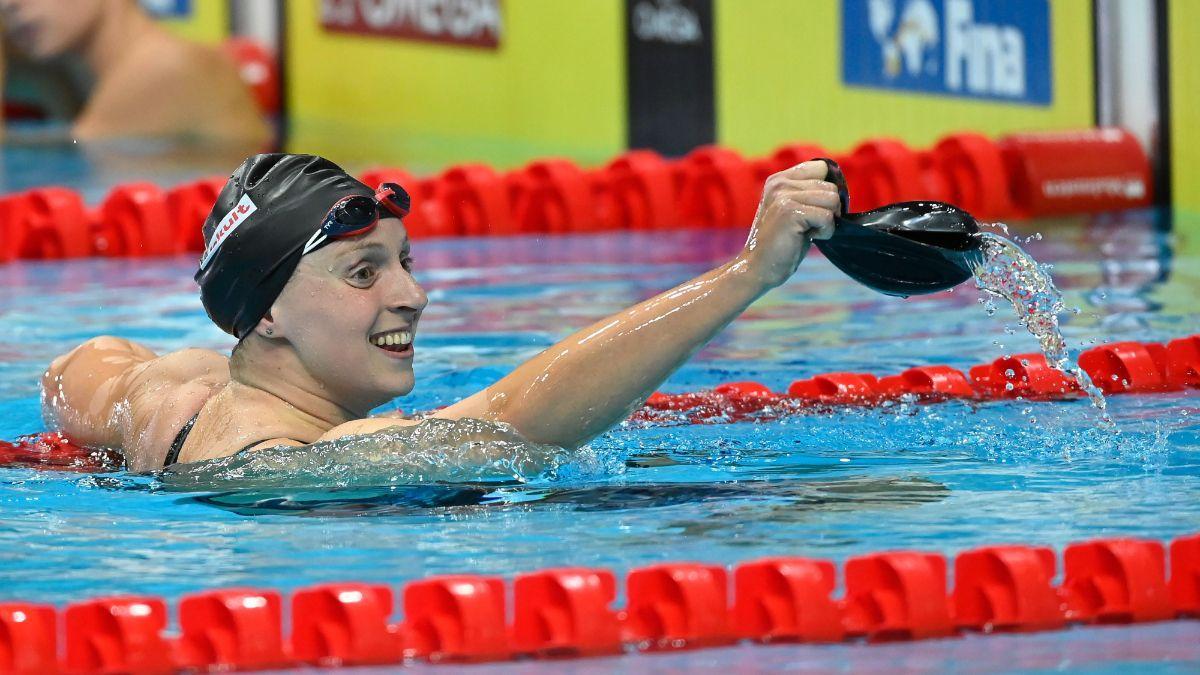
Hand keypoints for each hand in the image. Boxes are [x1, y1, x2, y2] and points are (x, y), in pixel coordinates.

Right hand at [738, 160, 840, 289]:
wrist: (758, 268)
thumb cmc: (781, 245)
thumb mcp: (793, 211)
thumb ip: (809, 195)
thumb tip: (838, 189)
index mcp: (779, 180)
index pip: (821, 168)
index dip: (826, 192)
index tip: (813, 211)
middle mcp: (780, 183)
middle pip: (830, 187)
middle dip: (828, 210)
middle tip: (808, 227)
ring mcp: (784, 196)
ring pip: (832, 199)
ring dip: (827, 221)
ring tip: (806, 232)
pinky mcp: (791, 211)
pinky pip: (828, 217)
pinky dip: (824, 232)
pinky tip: (807, 238)